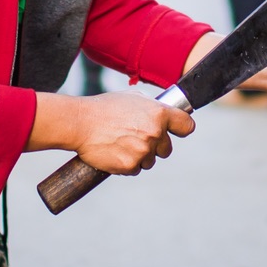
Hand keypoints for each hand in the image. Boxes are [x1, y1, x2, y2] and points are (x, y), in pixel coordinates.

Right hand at [70, 90, 194, 174]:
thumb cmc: (104, 108)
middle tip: (137, 138)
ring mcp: (143, 151)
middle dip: (156, 146)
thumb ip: (151, 107)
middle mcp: (155, 133)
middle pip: (167, 149)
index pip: (187, 126)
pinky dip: (127, 164)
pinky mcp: (130, 165)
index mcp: (159, 114)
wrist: (80, 123)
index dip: (181, 129)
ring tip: (121, 143)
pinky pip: (135, 169)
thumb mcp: (132, 98)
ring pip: (151, 161)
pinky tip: (115, 152)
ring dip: (140, 156)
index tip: (177, 130)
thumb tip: (161, 112)